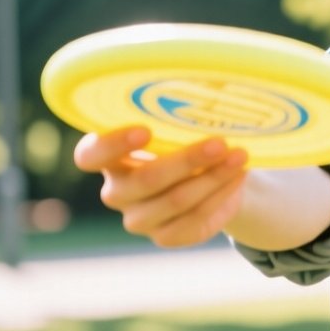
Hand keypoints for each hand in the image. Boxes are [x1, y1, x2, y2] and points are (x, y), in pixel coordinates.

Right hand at [72, 126, 249, 247]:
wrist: (206, 174)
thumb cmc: (182, 138)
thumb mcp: (173, 124)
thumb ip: (174, 117)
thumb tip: (206, 94)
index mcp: (105, 157)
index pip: (89, 156)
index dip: (113, 145)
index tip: (145, 131)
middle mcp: (115, 191)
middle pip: (146, 180)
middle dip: (187, 160)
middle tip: (221, 143)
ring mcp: (137, 218)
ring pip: (175, 201)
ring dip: (213, 179)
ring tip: (240, 158)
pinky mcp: (164, 236)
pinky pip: (193, 222)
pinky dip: (220, 199)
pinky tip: (237, 179)